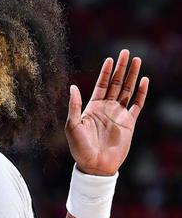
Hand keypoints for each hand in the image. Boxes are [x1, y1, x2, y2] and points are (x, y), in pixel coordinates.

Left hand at [66, 49, 148, 175]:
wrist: (94, 165)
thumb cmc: (80, 147)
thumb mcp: (72, 125)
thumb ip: (74, 106)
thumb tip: (73, 87)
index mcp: (92, 107)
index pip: (101, 84)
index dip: (106, 72)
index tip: (110, 58)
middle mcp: (107, 108)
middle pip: (116, 83)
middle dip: (121, 68)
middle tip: (126, 52)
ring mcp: (119, 114)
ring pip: (127, 90)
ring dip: (132, 76)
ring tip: (136, 60)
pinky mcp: (129, 123)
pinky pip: (137, 105)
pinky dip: (141, 92)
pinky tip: (144, 80)